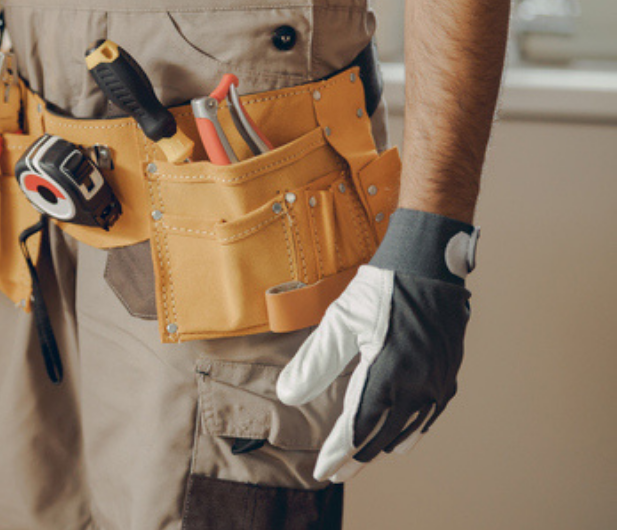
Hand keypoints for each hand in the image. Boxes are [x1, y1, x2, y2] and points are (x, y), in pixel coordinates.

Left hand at [277, 209, 476, 482]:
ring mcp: (437, 382)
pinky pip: (428, 416)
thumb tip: (287, 396)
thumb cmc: (379, 289)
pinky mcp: (448, 375)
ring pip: (407, 431)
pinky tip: (399, 437)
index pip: (357, 429)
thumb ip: (313, 363)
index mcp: (388, 375)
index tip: (321, 473)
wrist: (428, 264)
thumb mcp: (339, 322)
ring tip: (359, 458)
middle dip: (355, 458)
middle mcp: (417, 385)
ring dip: (381, 446)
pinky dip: (410, 431)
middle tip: (334, 473)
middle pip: (381, 437)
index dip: (337, 454)